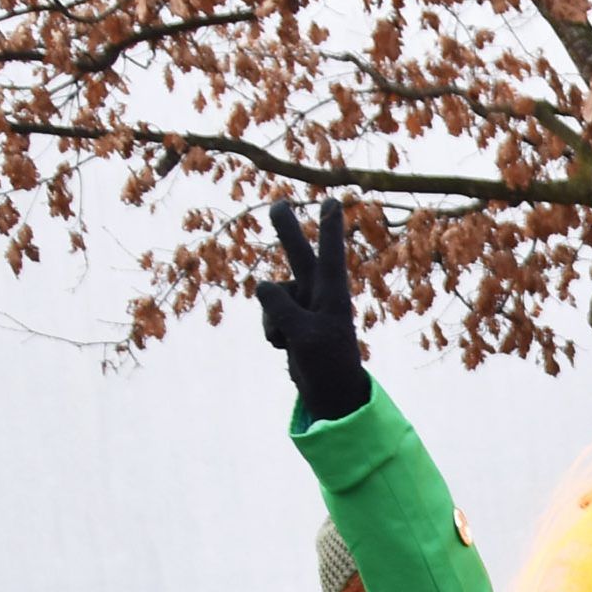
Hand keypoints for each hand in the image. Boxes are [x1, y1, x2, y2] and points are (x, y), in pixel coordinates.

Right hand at [256, 200, 371, 422]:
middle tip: (278, 205)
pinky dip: (270, 331)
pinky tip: (284, 347)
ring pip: (270, 296)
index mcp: (331, 294)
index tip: (331, 200)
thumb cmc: (326, 363)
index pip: (330, 254)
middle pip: (298, 255)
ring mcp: (302, 305)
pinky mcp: (288, 319)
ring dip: (271, 319)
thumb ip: (282, 308)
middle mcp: (317, 293)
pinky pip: (266, 315)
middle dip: (287, 230)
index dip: (328, 227)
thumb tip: (260, 286)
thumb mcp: (304, 335)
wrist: (328, 391)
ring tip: (287, 341)